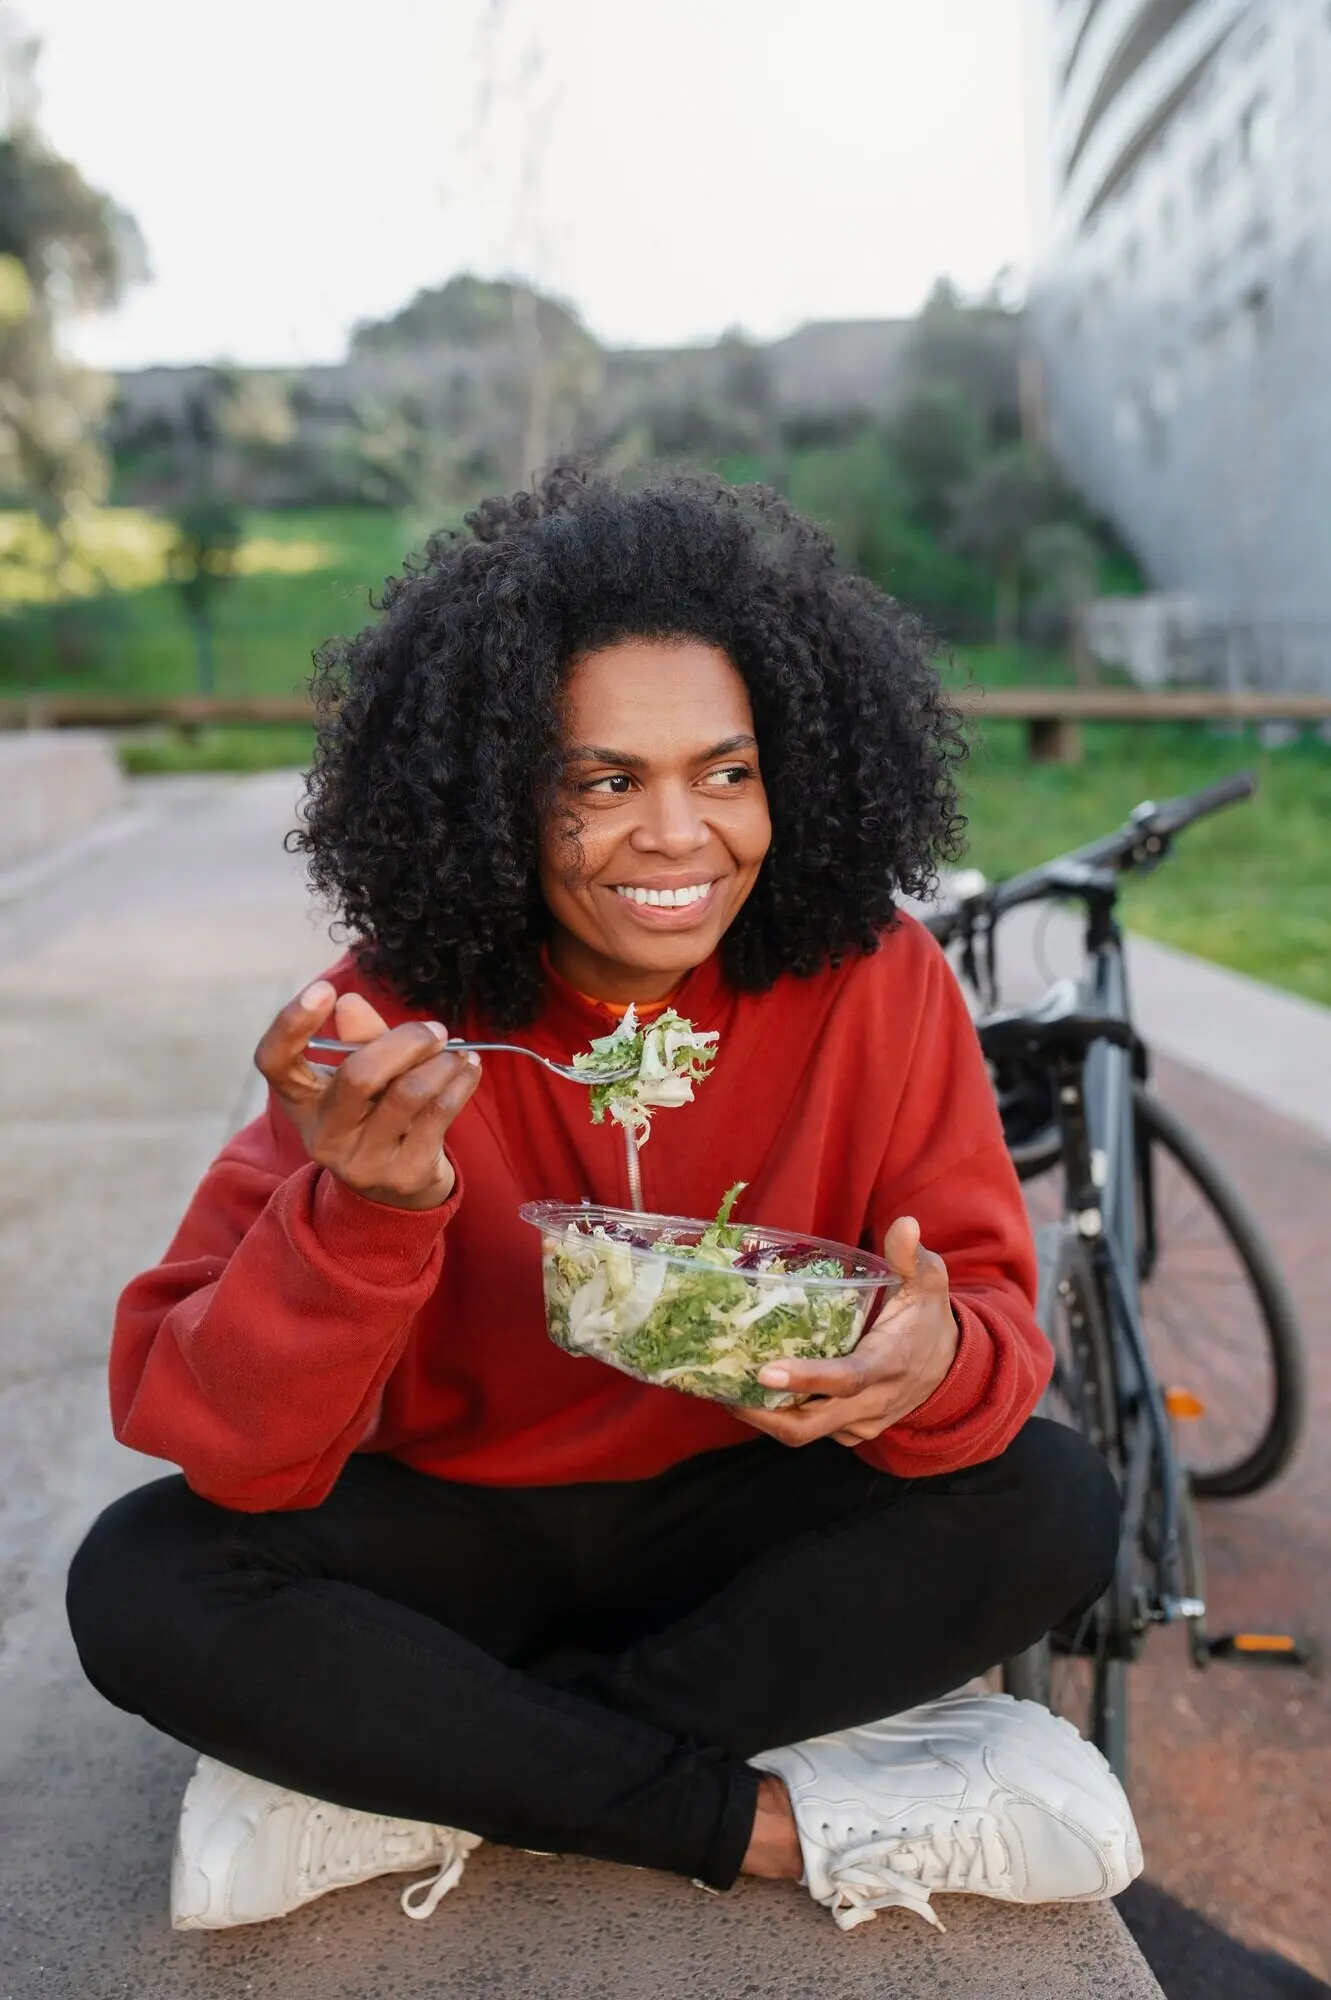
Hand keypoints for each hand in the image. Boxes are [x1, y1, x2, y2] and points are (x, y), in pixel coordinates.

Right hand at [254, 981, 480, 1210]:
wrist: (397, 1186)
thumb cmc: (374, 1112)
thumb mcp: (359, 1075)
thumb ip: (358, 1038)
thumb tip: (350, 1003)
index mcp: (302, 1100)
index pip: (275, 1061)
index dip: (292, 1024)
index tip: (324, 989)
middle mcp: (324, 1135)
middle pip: (358, 1076)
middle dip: (405, 1041)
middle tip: (434, 1030)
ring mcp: (363, 1160)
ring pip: (408, 1094)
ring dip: (441, 1063)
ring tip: (456, 1051)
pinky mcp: (404, 1173)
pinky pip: (440, 1113)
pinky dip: (460, 1082)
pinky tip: (468, 1069)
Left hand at [733, 1217, 957, 1448]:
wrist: (952, 1370)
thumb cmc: (928, 1320)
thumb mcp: (928, 1283)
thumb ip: (911, 1256)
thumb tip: (905, 1223)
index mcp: (888, 1363)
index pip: (846, 1378)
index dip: (805, 1378)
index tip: (764, 1371)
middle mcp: (873, 1402)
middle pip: (811, 1423)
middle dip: (762, 1413)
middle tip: (720, 1385)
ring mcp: (861, 1424)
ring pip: (805, 1432)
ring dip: (763, 1417)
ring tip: (722, 1387)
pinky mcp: (852, 1433)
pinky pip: (812, 1432)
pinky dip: (781, 1418)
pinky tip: (752, 1394)